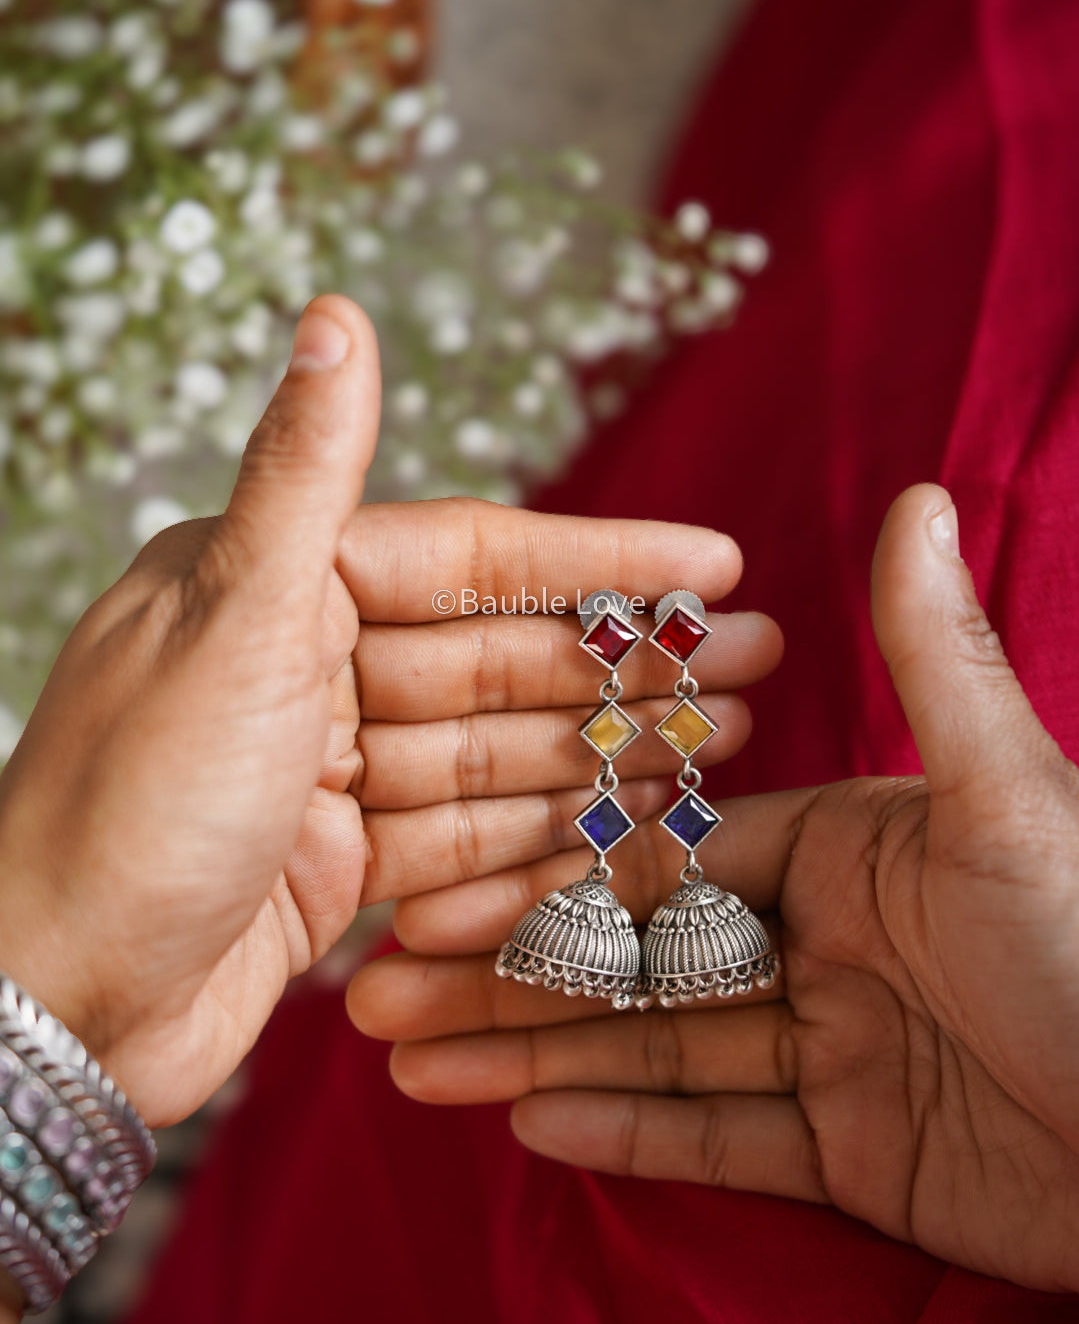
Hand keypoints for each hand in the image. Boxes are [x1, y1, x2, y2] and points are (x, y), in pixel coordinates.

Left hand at [0, 295, 779, 1126]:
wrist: (43, 1010)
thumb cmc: (123, 807)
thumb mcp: (232, 622)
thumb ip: (305, 474)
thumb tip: (332, 312)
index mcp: (278, 586)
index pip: (475, 560)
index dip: (602, 562)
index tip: (717, 562)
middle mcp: (305, 667)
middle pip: (501, 660)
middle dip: (629, 664)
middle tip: (761, 663)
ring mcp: (326, 772)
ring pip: (497, 753)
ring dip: (607, 750)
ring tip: (727, 745)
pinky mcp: (334, 866)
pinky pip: (463, 840)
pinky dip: (542, 839)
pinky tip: (630, 831)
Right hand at [351, 485, 1078, 1293]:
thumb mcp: (1008, 797)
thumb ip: (935, 662)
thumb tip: (917, 497)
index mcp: (849, 846)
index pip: (667, 857)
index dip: (551, 872)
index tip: (437, 885)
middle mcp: (829, 943)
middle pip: (639, 960)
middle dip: (510, 977)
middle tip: (379, 995)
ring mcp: (837, 1053)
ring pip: (658, 1052)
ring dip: (535, 1058)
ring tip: (410, 1062)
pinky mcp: (855, 1156)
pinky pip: (721, 1140)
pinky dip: (626, 1133)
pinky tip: (521, 1120)